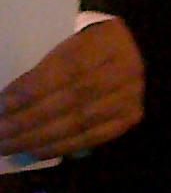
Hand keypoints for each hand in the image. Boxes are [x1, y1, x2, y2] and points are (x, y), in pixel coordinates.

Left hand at [0, 15, 144, 158]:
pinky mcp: (130, 118)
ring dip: (39, 138)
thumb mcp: (69, 43)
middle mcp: (124, 70)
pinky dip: (61, 147)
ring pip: (80, 122)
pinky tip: (36, 151)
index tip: (1, 103)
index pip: (65, 68)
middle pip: (72, 99)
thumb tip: (9, 101)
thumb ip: (46, 67)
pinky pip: (93, 138)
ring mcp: (130, 97)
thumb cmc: (90, 46)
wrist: (135, 51)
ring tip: (9, 145)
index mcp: (106, 41)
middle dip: (28, 120)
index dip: (31, 88)